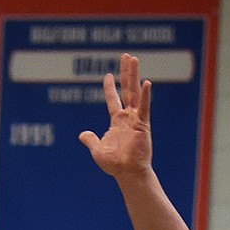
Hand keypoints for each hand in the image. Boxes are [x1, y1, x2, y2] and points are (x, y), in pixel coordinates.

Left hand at [79, 52, 151, 180]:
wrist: (127, 173)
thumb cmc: (115, 165)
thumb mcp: (97, 150)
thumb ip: (91, 140)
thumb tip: (83, 134)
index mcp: (117, 122)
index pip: (113, 100)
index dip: (110, 87)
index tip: (108, 74)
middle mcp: (128, 117)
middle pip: (127, 90)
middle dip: (126, 73)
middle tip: (126, 56)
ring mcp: (136, 119)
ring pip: (136, 92)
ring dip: (134, 75)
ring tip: (134, 59)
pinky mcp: (143, 125)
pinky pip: (144, 107)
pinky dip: (145, 96)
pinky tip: (147, 83)